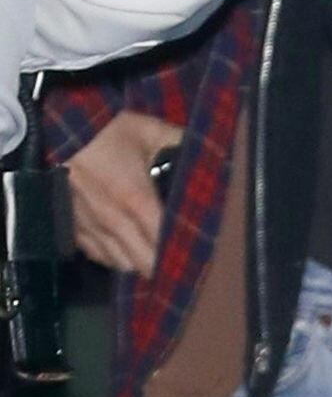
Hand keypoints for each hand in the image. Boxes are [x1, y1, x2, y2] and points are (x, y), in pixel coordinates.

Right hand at [65, 112, 184, 275]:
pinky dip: (116, 258)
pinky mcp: (74, 229)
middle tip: (179, 260)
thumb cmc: (104, 131)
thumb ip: (181, 142)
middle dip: (163, 266)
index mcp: (136, 198)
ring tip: (156, 258)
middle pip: (143, 263)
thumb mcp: (148, 130)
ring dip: (140, 264)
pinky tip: (128, 251)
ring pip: (121, 265)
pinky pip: (99, 257)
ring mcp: (90, 228)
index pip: (162, 241)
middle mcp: (113, 221)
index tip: (197, 254)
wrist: (58, 132)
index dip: (180, 251)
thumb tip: (208, 150)